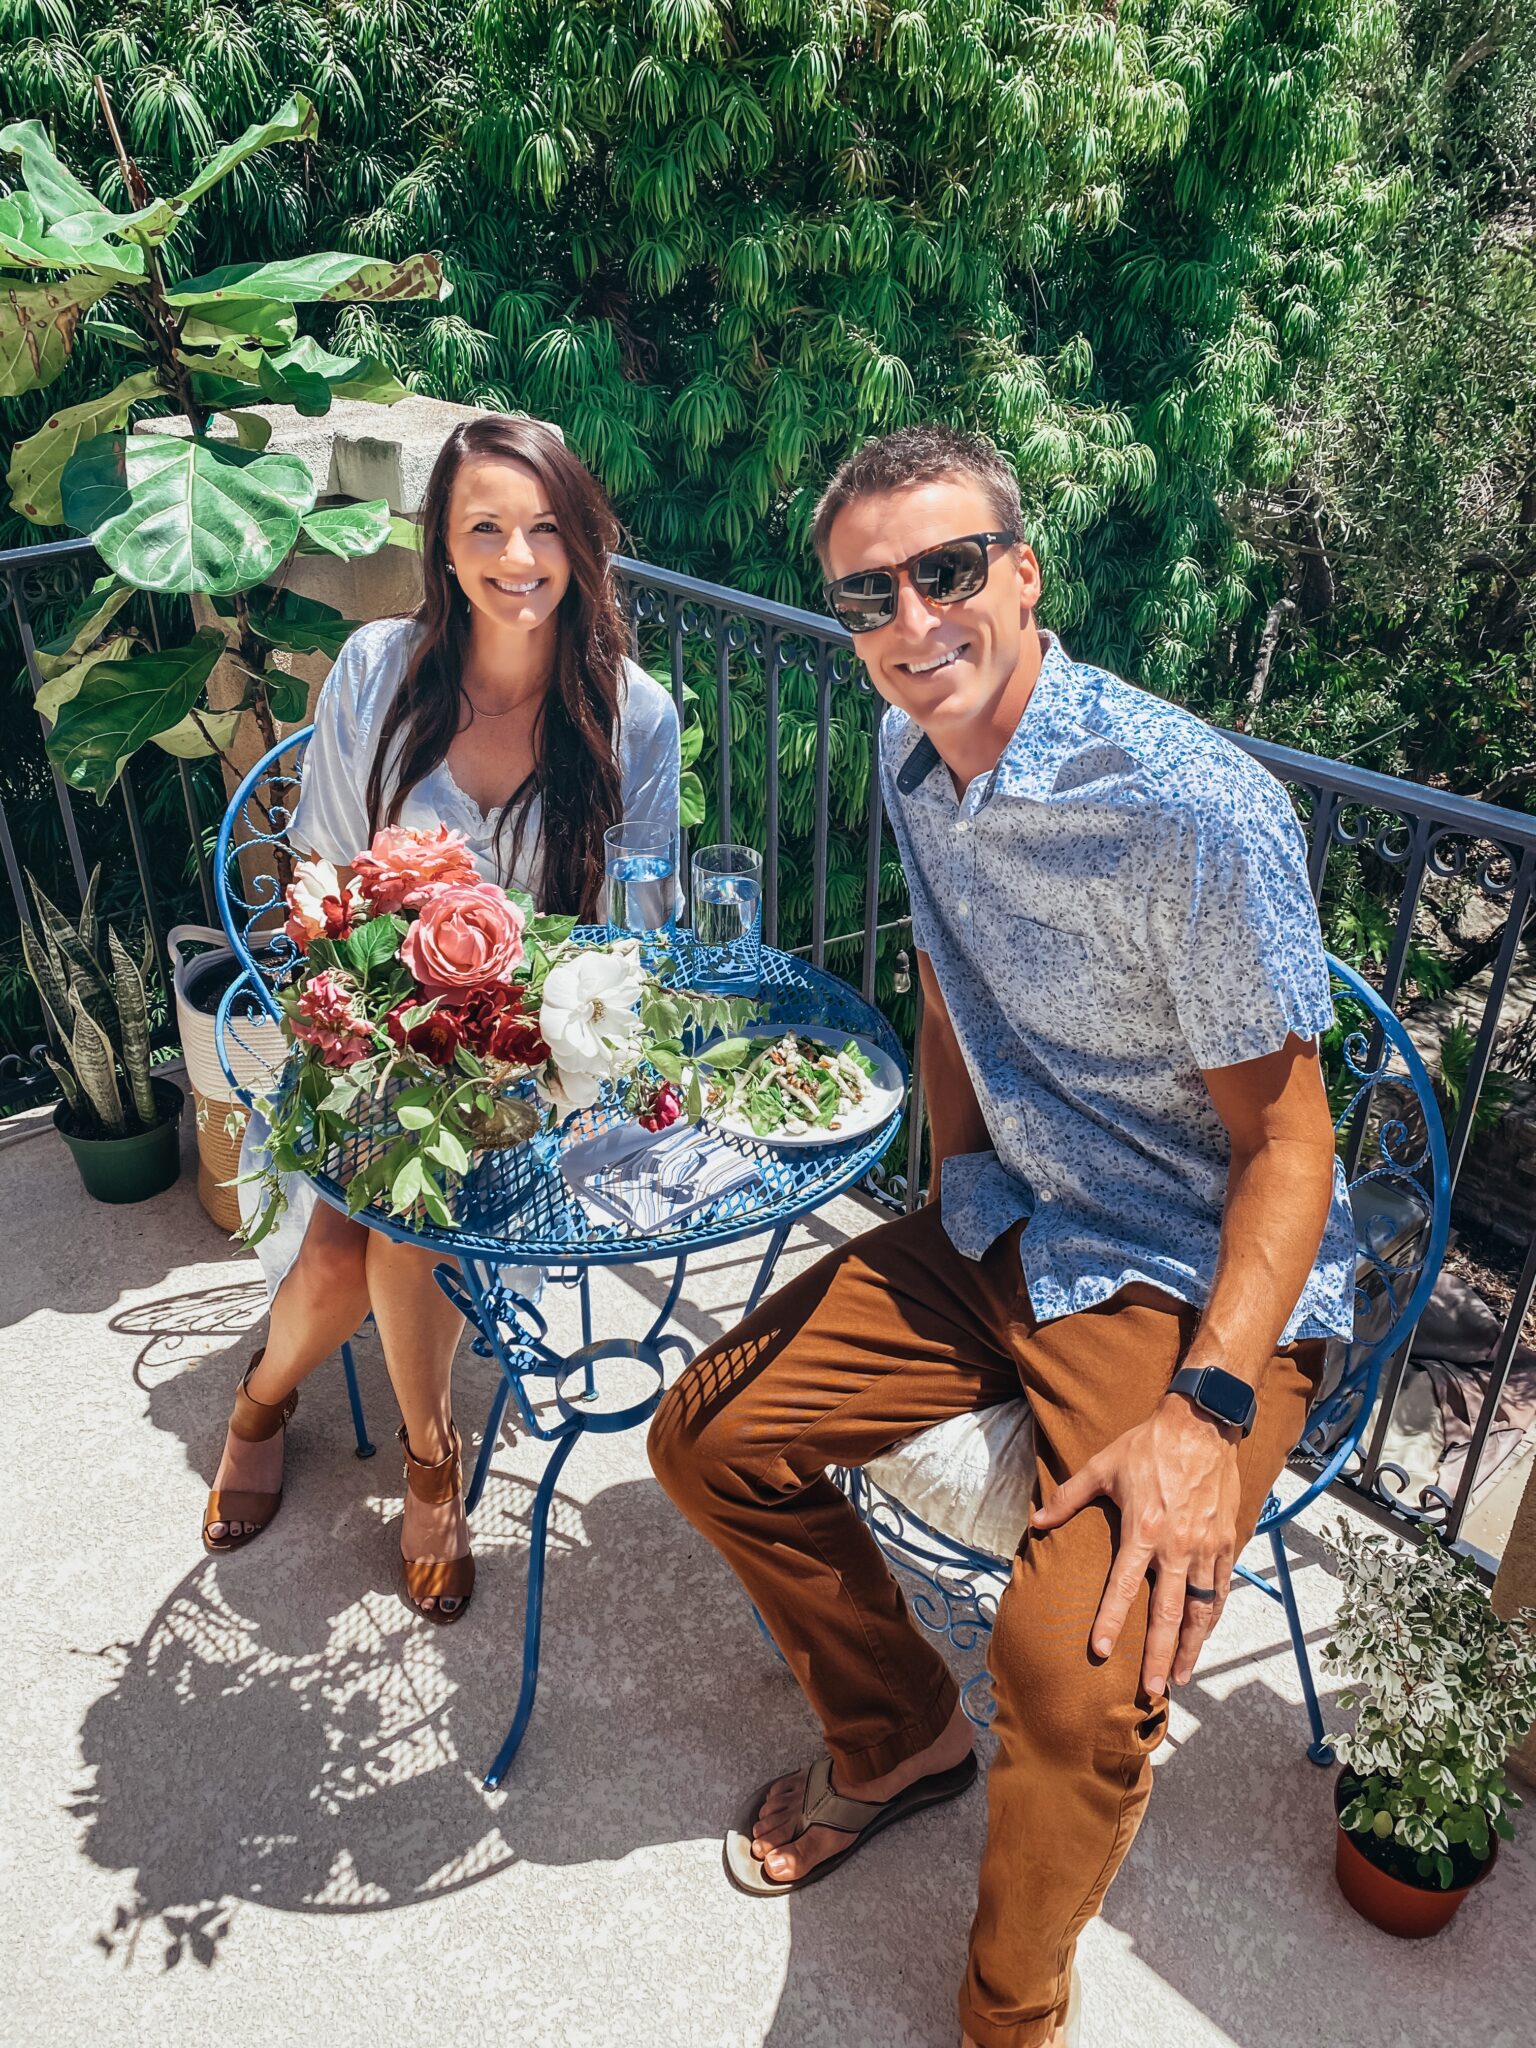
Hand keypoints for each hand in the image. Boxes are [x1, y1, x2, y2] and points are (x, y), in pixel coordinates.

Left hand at [1029, 1394, 1242, 1695]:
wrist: (1201, 1426)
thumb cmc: (1147, 1446)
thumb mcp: (1102, 1467)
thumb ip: (1068, 1497)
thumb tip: (1036, 1522)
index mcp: (1142, 1530)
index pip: (1123, 1586)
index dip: (1111, 1620)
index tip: (1101, 1652)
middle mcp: (1176, 1547)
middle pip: (1169, 1614)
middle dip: (1161, 1656)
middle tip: (1153, 1690)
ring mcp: (1205, 1548)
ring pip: (1200, 1611)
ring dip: (1192, 1648)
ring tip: (1182, 1679)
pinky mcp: (1225, 1544)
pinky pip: (1220, 1591)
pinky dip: (1212, 1619)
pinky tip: (1204, 1638)